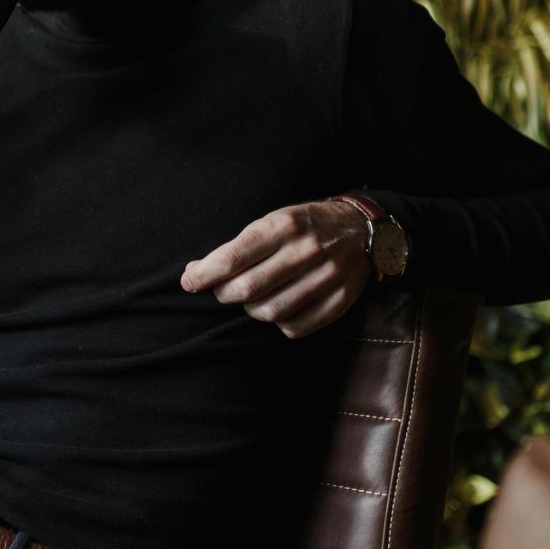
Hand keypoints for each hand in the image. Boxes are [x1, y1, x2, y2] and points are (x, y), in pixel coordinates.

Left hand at [179, 200, 371, 338]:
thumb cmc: (304, 226)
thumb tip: (194, 271)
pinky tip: (279, 306)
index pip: (233, 258)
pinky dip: (279, 323)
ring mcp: (326, 278)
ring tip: (252, 297)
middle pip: (248, 289)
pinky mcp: (339, 301)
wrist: (360, 230)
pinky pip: (295, 328)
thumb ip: (237, 247)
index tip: (189, 282)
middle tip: (221, 290)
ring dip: (251, 309)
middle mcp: (305, 251)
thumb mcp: (272, 220)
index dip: (204, 274)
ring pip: (269, 312)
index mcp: (283, 226)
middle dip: (224, 293)